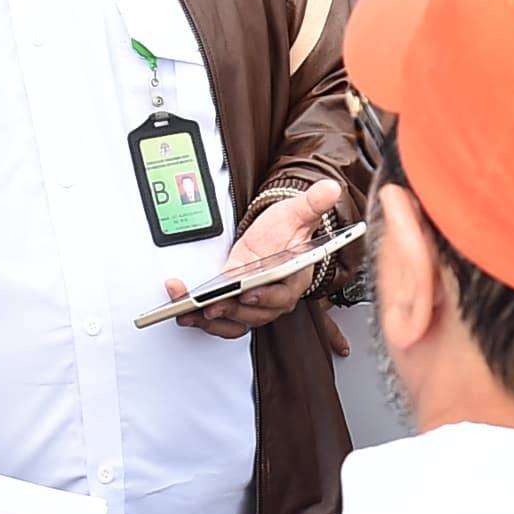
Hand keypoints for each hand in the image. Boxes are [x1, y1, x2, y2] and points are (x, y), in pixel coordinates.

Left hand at [172, 177, 344, 340]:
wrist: (275, 234)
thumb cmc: (287, 228)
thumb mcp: (298, 212)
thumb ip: (313, 203)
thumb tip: (329, 189)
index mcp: (294, 279)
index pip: (283, 295)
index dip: (266, 296)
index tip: (249, 291)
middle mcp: (274, 297)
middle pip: (255, 314)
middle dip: (232, 311)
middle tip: (212, 304)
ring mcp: (253, 304)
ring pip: (236, 323)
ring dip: (212, 322)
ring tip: (190, 311)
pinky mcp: (234, 303)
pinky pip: (221, 320)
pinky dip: (202, 320)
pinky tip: (184, 310)